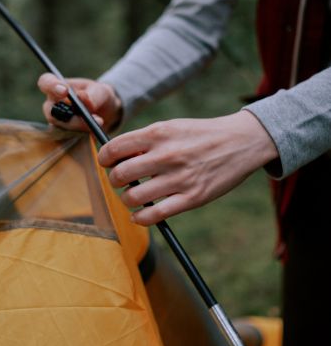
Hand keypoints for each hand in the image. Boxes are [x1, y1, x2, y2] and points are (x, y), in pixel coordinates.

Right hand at [37, 73, 122, 131]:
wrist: (106, 113)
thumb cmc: (99, 96)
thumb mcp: (101, 91)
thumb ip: (92, 95)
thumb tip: (82, 98)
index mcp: (57, 88)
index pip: (45, 82)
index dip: (51, 86)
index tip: (65, 91)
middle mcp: (52, 105)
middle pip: (52, 112)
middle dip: (71, 117)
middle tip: (91, 118)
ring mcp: (57, 122)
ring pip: (61, 127)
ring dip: (80, 126)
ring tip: (99, 122)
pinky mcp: (64, 135)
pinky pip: (68, 138)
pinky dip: (83, 135)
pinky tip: (94, 133)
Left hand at [97, 110, 278, 224]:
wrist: (241, 141)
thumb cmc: (200, 135)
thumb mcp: (172, 127)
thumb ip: (145, 141)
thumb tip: (117, 158)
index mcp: (159, 134)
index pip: (114, 148)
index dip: (104, 158)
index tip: (107, 162)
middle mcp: (167, 155)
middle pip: (120, 175)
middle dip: (114, 180)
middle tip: (120, 180)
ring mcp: (180, 178)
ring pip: (134, 197)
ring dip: (127, 199)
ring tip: (133, 195)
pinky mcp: (192, 198)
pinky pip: (155, 215)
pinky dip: (140, 218)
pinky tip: (140, 214)